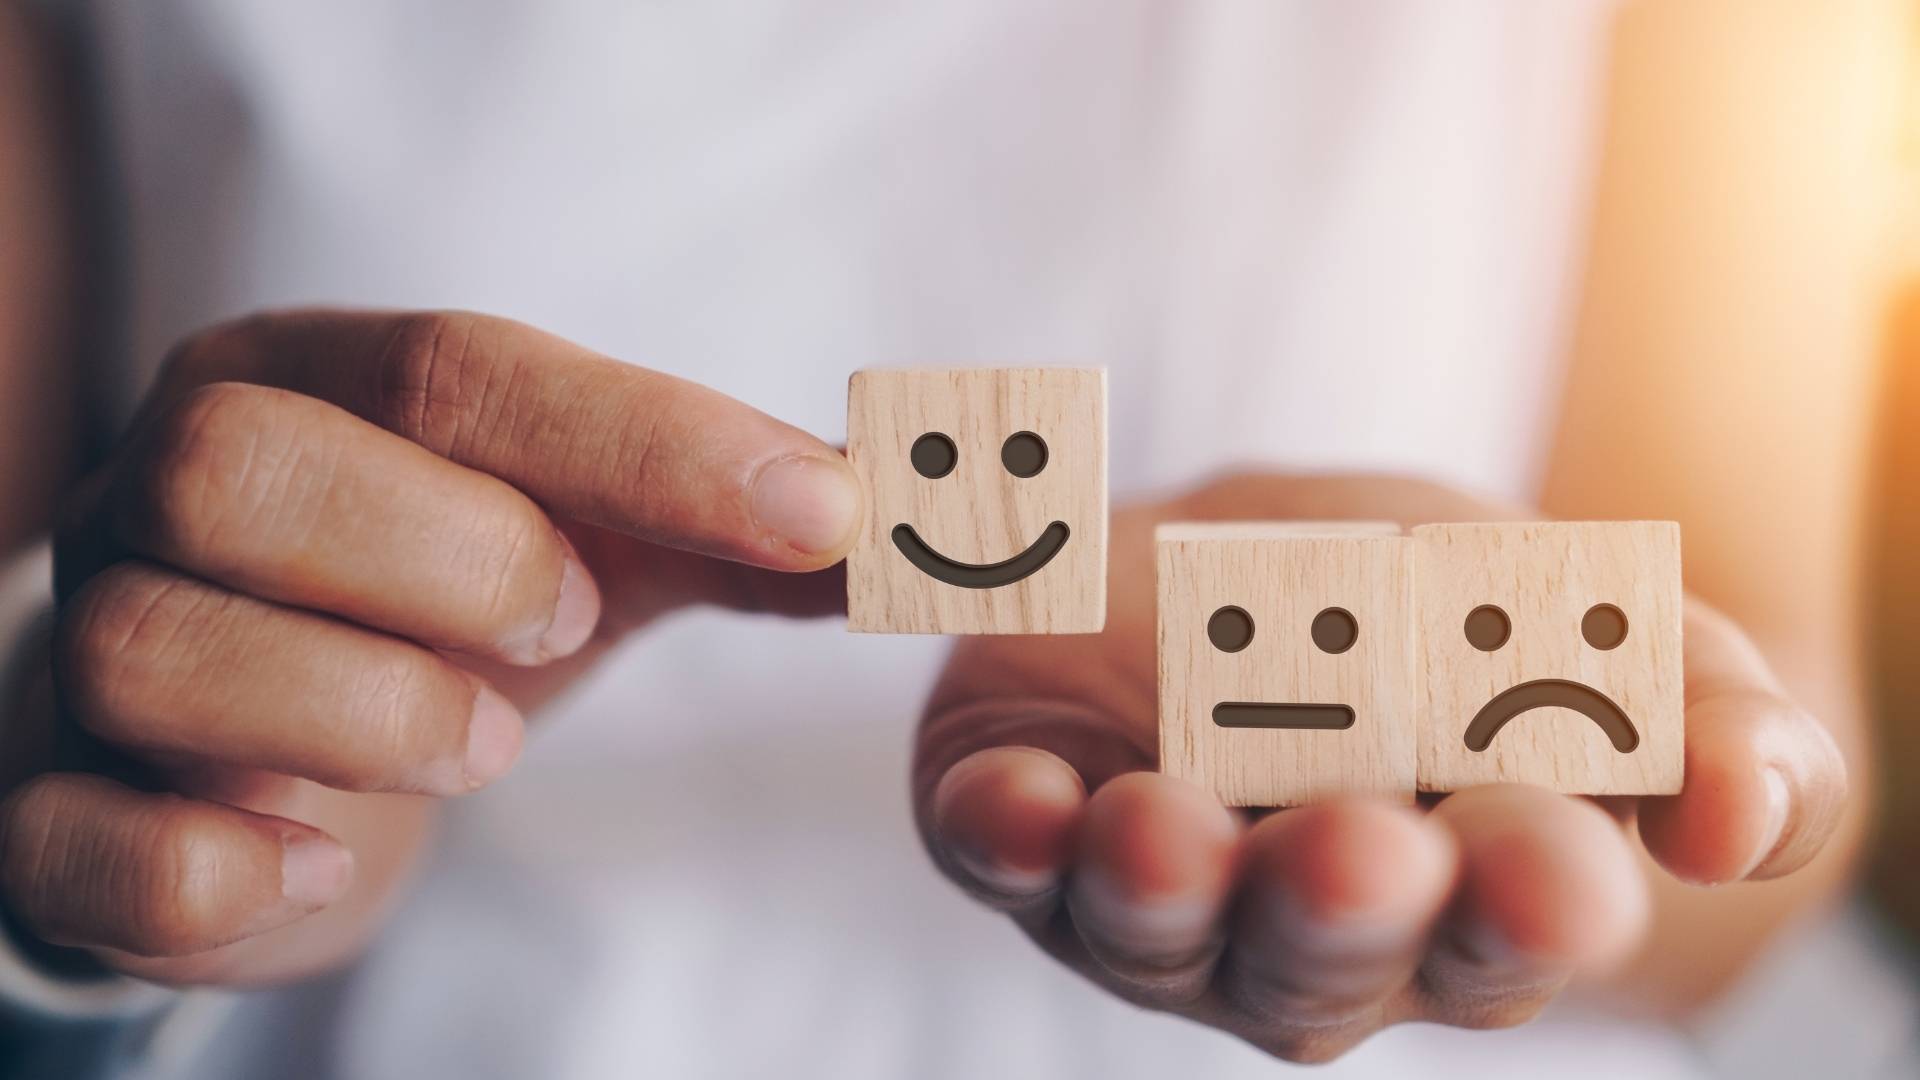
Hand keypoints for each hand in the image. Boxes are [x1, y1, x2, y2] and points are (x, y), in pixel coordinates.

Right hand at [0, 310, 860, 984]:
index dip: (646, 440)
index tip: (821, 516)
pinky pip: (75, 835)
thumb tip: (909, 519)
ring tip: (477, 745)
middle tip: (566, 627)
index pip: (455, 367)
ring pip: (155, 644)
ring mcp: (93, 650)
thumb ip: (739, 527)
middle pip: (246, 465)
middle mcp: (165, 491)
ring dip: (361, 706)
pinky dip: (211, 862)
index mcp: (305, 384)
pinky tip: (321, 860)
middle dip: (447, 553)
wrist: (262, 741)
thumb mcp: (594, 538)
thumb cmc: (440, 610)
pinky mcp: (63, 812)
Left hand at [913, 473, 1848, 1061]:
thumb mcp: (1602, 629)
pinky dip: (1001, 829)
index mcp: (1470, 893)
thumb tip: (1741, 817)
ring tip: (1159, 826)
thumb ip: (1705, 719)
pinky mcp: (1026, 825)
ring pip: (1155, 926)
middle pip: (1325, 955)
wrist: (1269, 550)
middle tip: (1361, 850)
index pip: (1514, 926)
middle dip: (1340, 908)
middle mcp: (1308, 927)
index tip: (1551, 853)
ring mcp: (1158, 893)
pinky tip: (1010, 797)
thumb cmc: (1453, 613)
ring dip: (1155, 885)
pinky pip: (1000, 848)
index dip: (1533, 898)